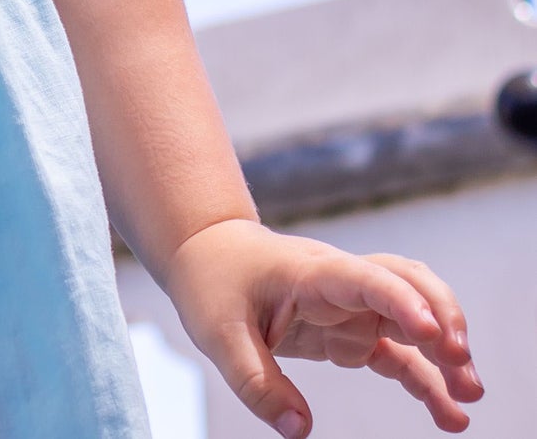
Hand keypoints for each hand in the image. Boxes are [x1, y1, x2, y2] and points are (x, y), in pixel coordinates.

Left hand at [165, 217, 482, 435]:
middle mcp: (340, 283)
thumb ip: (257, 382)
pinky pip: (399, 352)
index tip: (430, 332)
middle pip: (406, 282)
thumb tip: (300, 432)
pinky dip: (426, 379)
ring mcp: (350, 305)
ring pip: (413, 314)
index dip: (399, 299)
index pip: (364, 277)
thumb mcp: (218, 332)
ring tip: (470, 394)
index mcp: (308, 273)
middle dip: (441, 315)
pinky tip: (449, 414)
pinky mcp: (350, 330)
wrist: (205, 253)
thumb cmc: (212, 281)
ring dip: (445, 348)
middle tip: (459, 362)